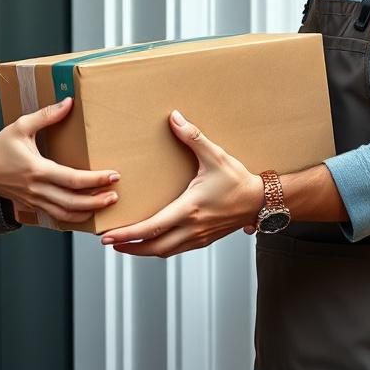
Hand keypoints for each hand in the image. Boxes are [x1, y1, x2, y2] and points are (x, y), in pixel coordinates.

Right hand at [0, 97, 120, 223]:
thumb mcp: (20, 126)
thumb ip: (46, 115)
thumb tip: (68, 102)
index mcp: (37, 170)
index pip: (73, 179)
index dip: (96, 180)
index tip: (113, 175)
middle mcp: (37, 189)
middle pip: (73, 203)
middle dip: (97, 201)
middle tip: (116, 195)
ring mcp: (34, 201)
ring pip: (66, 215)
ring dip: (88, 212)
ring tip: (105, 205)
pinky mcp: (32, 207)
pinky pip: (56, 216)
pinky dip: (73, 217)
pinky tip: (85, 212)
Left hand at [100, 110, 262, 256]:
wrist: (261, 201)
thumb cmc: (238, 180)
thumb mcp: (215, 156)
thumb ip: (193, 137)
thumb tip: (174, 118)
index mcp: (189, 209)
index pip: (152, 228)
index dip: (128, 235)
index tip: (109, 236)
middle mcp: (192, 228)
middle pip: (154, 247)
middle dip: (129, 247)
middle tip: (108, 242)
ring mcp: (198, 237)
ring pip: (164, 252)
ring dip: (142, 250)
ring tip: (124, 244)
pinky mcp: (204, 239)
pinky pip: (176, 250)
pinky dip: (159, 248)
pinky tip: (152, 240)